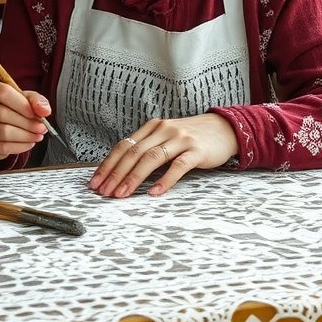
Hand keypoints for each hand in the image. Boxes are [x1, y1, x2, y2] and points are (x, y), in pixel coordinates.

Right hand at [0, 79, 50, 159]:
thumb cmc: (10, 107)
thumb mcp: (24, 98)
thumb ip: (36, 100)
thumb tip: (44, 110)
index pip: (2, 92)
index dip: (21, 104)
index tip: (36, 113)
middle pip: (2, 113)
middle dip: (27, 123)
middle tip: (42, 127)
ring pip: (3, 132)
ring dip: (26, 136)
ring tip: (37, 135)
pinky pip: (2, 146)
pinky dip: (20, 146)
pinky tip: (29, 143)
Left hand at [88, 113, 238, 197]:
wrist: (226, 129)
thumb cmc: (191, 138)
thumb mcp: (166, 138)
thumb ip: (147, 149)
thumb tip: (120, 171)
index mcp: (151, 127)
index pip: (123, 146)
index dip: (107, 165)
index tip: (95, 182)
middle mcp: (163, 130)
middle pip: (133, 153)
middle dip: (115, 174)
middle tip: (103, 192)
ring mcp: (180, 139)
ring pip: (151, 158)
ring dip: (133, 178)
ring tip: (121, 194)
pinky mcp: (197, 150)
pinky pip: (177, 166)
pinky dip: (164, 180)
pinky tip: (154, 192)